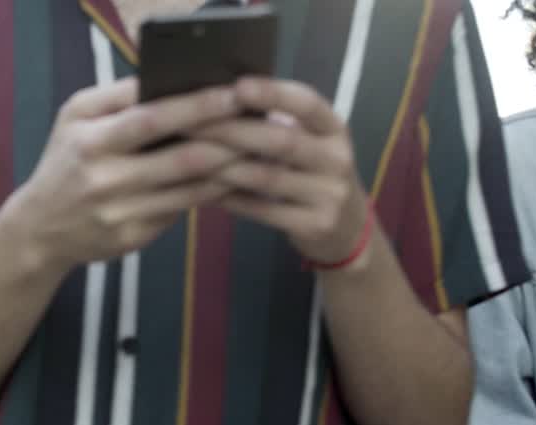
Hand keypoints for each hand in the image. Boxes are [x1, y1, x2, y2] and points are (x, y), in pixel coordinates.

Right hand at [2, 77, 243, 272]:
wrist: (39, 229)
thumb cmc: (65, 161)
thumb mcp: (75, 118)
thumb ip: (118, 95)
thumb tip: (169, 77)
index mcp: (91, 142)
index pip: (152, 119)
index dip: (196, 107)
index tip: (234, 94)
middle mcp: (106, 180)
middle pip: (181, 159)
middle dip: (227, 140)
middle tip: (260, 124)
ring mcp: (121, 214)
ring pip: (189, 190)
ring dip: (228, 170)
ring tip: (255, 150)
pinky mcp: (133, 239)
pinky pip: (181, 212)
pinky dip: (209, 194)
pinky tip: (230, 179)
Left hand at [194, 77, 371, 267]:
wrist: (347, 228)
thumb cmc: (314, 174)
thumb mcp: (311, 143)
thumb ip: (279, 123)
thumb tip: (221, 98)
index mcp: (334, 129)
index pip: (308, 104)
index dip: (274, 93)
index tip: (238, 85)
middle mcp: (337, 159)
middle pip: (281, 141)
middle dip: (232, 130)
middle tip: (190, 122)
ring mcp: (329, 195)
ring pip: (267, 178)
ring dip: (224, 166)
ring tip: (188, 156)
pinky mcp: (314, 225)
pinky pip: (263, 210)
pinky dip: (231, 199)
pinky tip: (203, 190)